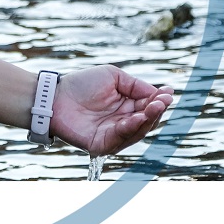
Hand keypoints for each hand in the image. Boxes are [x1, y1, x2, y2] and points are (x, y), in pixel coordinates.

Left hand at [51, 65, 174, 156]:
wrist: (54, 96)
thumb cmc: (81, 84)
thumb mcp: (114, 77)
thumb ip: (136, 85)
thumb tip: (160, 92)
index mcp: (126, 107)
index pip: (148, 106)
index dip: (159, 100)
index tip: (169, 92)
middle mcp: (122, 123)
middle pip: (146, 121)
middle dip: (156, 111)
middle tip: (163, 101)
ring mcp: (113, 135)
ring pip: (137, 131)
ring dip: (147, 120)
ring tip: (155, 107)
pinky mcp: (101, 145)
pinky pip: (120, 138)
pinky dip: (130, 128)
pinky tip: (137, 117)